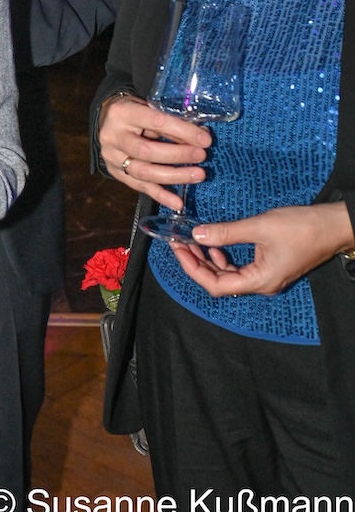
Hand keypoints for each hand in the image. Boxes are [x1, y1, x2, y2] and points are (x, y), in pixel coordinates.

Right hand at [98, 95, 210, 209]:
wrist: (108, 120)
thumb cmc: (135, 112)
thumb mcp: (150, 108)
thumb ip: (171, 122)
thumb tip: (201, 137)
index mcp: (123, 113)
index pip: (155, 121)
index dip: (182, 131)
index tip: (205, 140)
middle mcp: (113, 136)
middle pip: (146, 151)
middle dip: (178, 155)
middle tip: (202, 156)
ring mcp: (112, 157)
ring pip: (143, 172)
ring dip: (174, 176)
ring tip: (198, 175)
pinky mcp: (115, 172)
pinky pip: (139, 187)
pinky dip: (160, 196)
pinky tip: (178, 203)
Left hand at [172, 201, 354, 295]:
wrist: (333, 226)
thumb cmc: (301, 227)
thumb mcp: (259, 227)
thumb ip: (226, 233)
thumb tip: (196, 234)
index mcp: (260, 281)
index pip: (216, 285)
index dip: (192, 268)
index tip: (177, 248)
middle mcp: (261, 284)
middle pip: (219, 282)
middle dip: (196, 263)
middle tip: (179, 243)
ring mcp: (265, 277)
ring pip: (228, 275)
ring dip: (208, 260)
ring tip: (192, 242)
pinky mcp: (268, 267)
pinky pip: (239, 268)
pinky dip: (223, 258)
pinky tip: (215, 244)